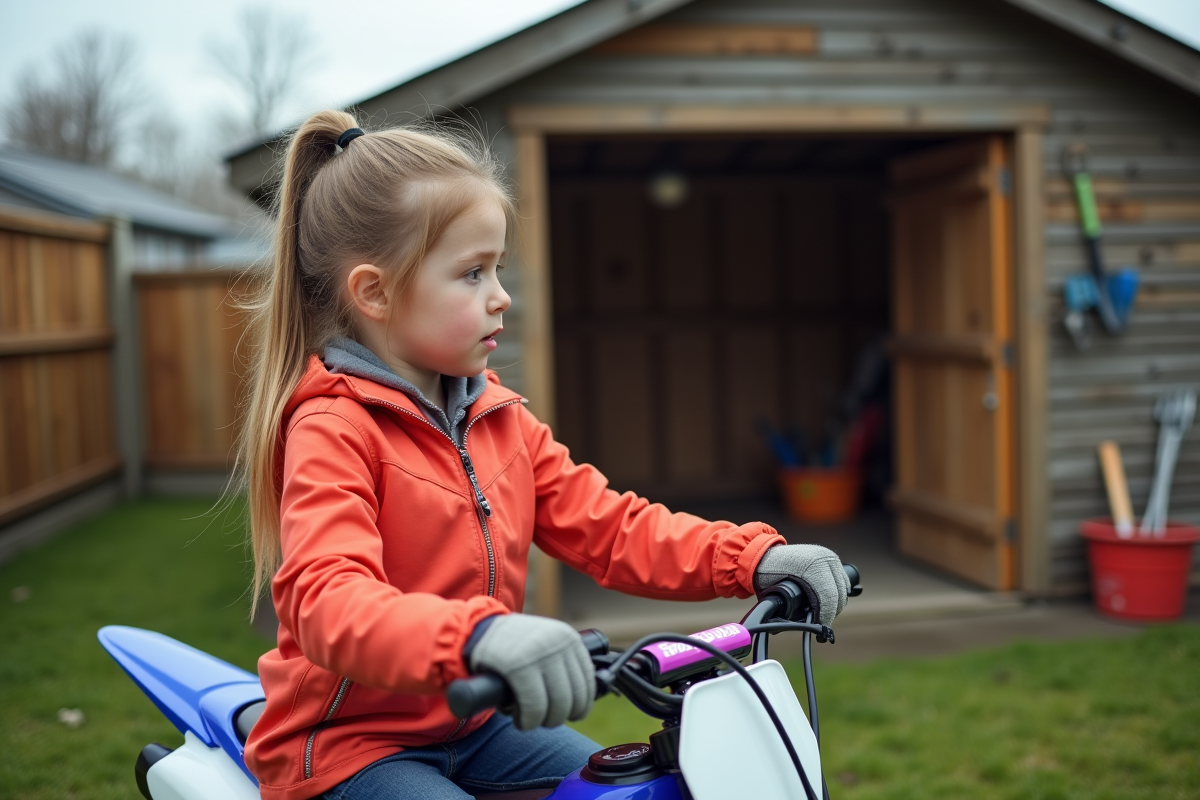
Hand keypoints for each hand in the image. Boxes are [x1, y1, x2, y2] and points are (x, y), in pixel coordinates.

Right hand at [467, 614, 594, 729]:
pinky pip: (533, 706)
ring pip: (556, 705)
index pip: (588, 682)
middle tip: (544, 720)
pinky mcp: (518, 667)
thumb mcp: (544, 642)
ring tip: (530, 720)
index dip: (581, 706)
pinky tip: (520, 720)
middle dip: (559, 717)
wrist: (474, 628)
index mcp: (568, 638)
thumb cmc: (511, 643)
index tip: (572, 715)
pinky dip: (528, 720)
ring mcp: (538, 655)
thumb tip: (581, 697)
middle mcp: (558, 644)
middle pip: (573, 697)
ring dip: (543, 721)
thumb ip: (561, 660)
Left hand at [753, 544, 849, 625]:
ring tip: (824, 613)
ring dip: (836, 603)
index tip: (821, 627)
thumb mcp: (776, 591)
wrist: (766, 555)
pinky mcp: (831, 557)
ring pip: (842, 587)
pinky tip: (830, 601)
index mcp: (811, 565)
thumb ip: (789, 608)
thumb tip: (804, 626)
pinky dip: (838, 592)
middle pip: (838, 593)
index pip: (828, 596)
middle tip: (822, 622)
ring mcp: (828, 556)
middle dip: (831, 611)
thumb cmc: (768, 573)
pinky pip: (842, 579)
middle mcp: (823, 558)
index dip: (826, 615)